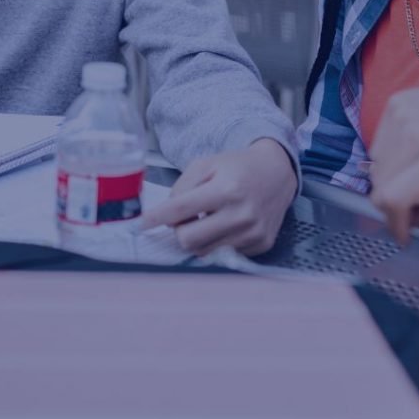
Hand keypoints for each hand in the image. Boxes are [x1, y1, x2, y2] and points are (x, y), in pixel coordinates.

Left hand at [142, 139, 297, 255]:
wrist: (278, 172)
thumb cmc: (237, 167)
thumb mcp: (206, 164)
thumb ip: (182, 188)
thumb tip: (166, 218)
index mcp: (227, 189)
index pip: (181, 209)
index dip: (156, 218)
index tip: (140, 224)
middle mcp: (242, 214)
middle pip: (188, 239)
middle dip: (179, 230)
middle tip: (184, 218)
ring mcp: (253, 233)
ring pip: (204, 251)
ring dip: (197, 238)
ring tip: (207, 219)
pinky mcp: (261, 244)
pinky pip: (224, 254)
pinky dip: (216, 242)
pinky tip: (225, 225)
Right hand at [369, 70, 418, 249]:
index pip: (393, 197)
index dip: (394, 224)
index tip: (407, 235)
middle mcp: (414, 133)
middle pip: (379, 188)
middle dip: (395, 209)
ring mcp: (400, 115)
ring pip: (375, 168)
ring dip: (391, 184)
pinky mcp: (395, 103)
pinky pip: (378, 144)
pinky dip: (389, 160)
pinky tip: (415, 158)